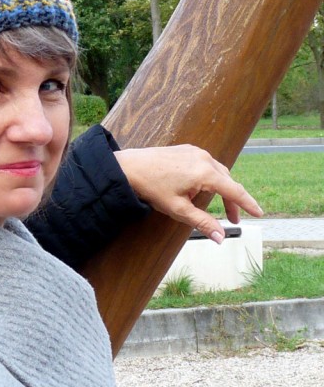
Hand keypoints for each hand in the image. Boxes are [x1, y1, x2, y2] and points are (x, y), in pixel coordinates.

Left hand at [114, 144, 263, 243]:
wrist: (128, 167)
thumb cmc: (151, 188)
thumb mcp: (178, 209)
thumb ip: (202, 222)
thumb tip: (220, 238)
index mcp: (204, 172)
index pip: (234, 190)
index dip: (248, 204)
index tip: (259, 213)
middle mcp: (204, 158)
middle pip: (227, 181)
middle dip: (232, 200)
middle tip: (232, 219)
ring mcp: (195, 151)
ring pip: (218, 171)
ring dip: (221, 188)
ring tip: (219, 206)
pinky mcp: (186, 149)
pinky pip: (206, 164)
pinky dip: (210, 177)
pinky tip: (202, 188)